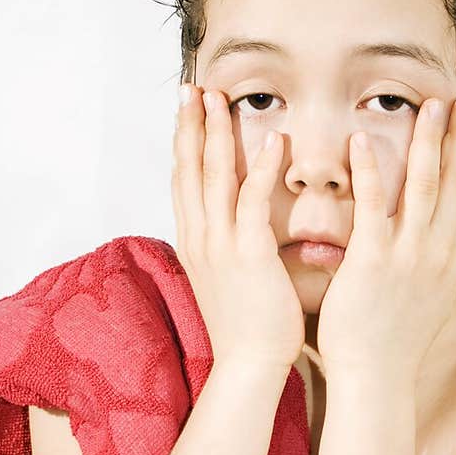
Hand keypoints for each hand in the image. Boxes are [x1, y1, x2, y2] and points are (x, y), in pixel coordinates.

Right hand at [171, 84, 305, 372]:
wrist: (248, 366)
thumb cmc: (247, 328)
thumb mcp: (227, 281)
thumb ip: (228, 249)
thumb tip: (233, 230)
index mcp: (195, 244)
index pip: (184, 182)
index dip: (183, 143)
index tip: (186, 110)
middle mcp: (200, 239)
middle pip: (189, 170)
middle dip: (189, 126)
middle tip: (190, 88)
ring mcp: (219, 247)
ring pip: (214, 178)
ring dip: (216, 134)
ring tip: (219, 98)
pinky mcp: (247, 256)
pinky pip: (251, 202)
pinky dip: (260, 169)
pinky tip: (273, 140)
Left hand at [316, 93, 455, 378]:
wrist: (375, 381)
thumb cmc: (391, 343)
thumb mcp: (423, 297)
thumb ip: (426, 264)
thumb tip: (427, 243)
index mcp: (452, 261)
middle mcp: (439, 254)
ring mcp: (410, 258)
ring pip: (425, 186)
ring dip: (428, 141)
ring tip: (428, 104)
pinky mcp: (375, 263)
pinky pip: (374, 207)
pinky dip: (371, 170)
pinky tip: (360, 140)